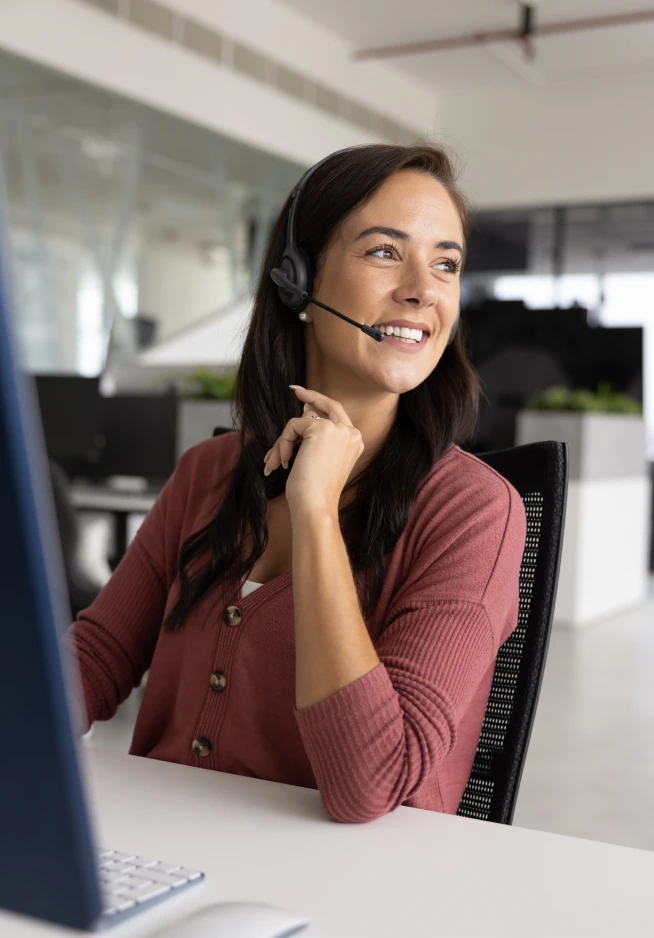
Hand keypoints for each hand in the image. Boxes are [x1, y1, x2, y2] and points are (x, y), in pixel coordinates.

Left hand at [263, 386, 363, 518]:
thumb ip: (315, 435)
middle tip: (294, 389)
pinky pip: (292, 427)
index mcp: (355, 441)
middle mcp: (351, 432)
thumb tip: (304, 411)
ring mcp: (338, 429)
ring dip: (284, 442)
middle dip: (309, 395)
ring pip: (302, 421)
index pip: (337, 414)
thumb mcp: (318, 459)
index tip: (303, 395)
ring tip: (276, 462)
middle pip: (328, 404)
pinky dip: (282, 444)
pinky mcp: (321, 429)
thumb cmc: (315, 491)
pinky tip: (285, 462)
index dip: (320, 402)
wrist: (316, 505)